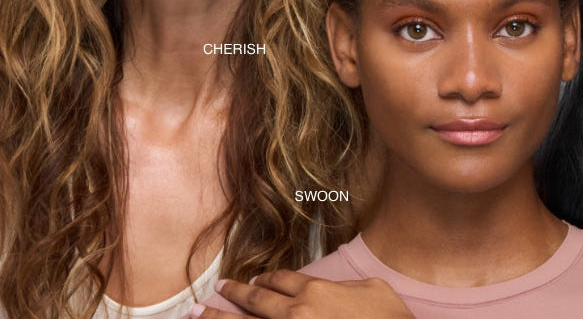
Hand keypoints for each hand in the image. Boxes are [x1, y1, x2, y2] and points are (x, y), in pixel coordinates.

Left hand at [189, 270, 414, 317]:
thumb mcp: (371, 289)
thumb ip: (345, 286)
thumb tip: (335, 289)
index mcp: (315, 291)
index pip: (281, 281)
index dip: (264, 281)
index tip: (253, 283)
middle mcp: (296, 315)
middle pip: (254, 304)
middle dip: (230, 298)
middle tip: (211, 295)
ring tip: (197, 316)